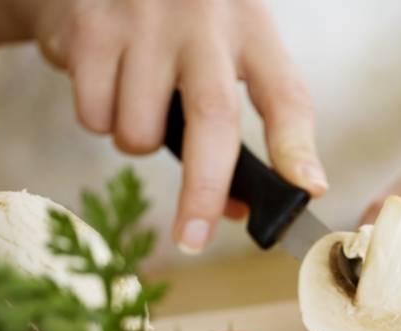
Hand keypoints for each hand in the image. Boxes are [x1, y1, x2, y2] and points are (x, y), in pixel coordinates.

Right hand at [15, 0, 326, 251]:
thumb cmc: (177, 28)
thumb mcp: (223, 52)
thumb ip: (235, 122)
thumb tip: (235, 210)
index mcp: (252, 28)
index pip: (286, 95)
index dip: (297, 148)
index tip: (309, 191)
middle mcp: (205, 20)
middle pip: (213, 120)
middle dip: (204, 191)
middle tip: (194, 239)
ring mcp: (146, 21)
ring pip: (141, 131)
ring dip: (138, 144)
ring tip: (140, 105)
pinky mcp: (91, 28)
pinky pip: (95, 115)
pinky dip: (98, 120)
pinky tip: (106, 81)